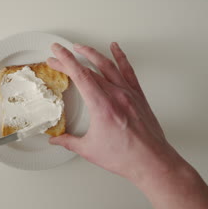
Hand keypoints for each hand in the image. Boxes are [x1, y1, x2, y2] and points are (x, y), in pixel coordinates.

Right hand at [48, 43, 207, 208]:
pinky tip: (115, 48)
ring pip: (108, 65)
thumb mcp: (90, 149)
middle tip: (59, 55)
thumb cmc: (126, 156)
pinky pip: (128, 71)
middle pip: (89, 69)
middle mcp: (115, 95)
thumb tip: (56, 140)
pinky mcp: (138, 96)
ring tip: (81, 47)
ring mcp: (128, 93)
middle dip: (71, 59)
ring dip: (92, 53)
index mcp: (101, 105)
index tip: (56, 52)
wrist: (151, 161)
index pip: (79, 75)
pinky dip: (121, 57)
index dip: (65, 60)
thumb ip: (69, 142)